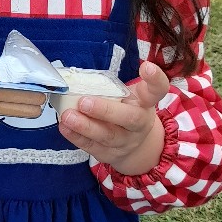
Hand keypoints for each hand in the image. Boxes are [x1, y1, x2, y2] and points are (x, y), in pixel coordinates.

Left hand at [57, 61, 168, 175]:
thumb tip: (78, 78)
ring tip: (67, 116)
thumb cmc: (126, 110)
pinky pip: (92, 147)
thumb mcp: (129, 96)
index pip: (157, 89)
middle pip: (130, 118)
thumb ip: (112, 87)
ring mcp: (126, 142)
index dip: (155, 78)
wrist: (134, 146)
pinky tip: (64, 127)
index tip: (146, 66)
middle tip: (84, 102)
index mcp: (146, 102)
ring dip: (85, 126)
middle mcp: (140, 123)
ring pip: (107, 136)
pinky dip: (76, 137)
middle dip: (106, 110)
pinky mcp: (109, 154)